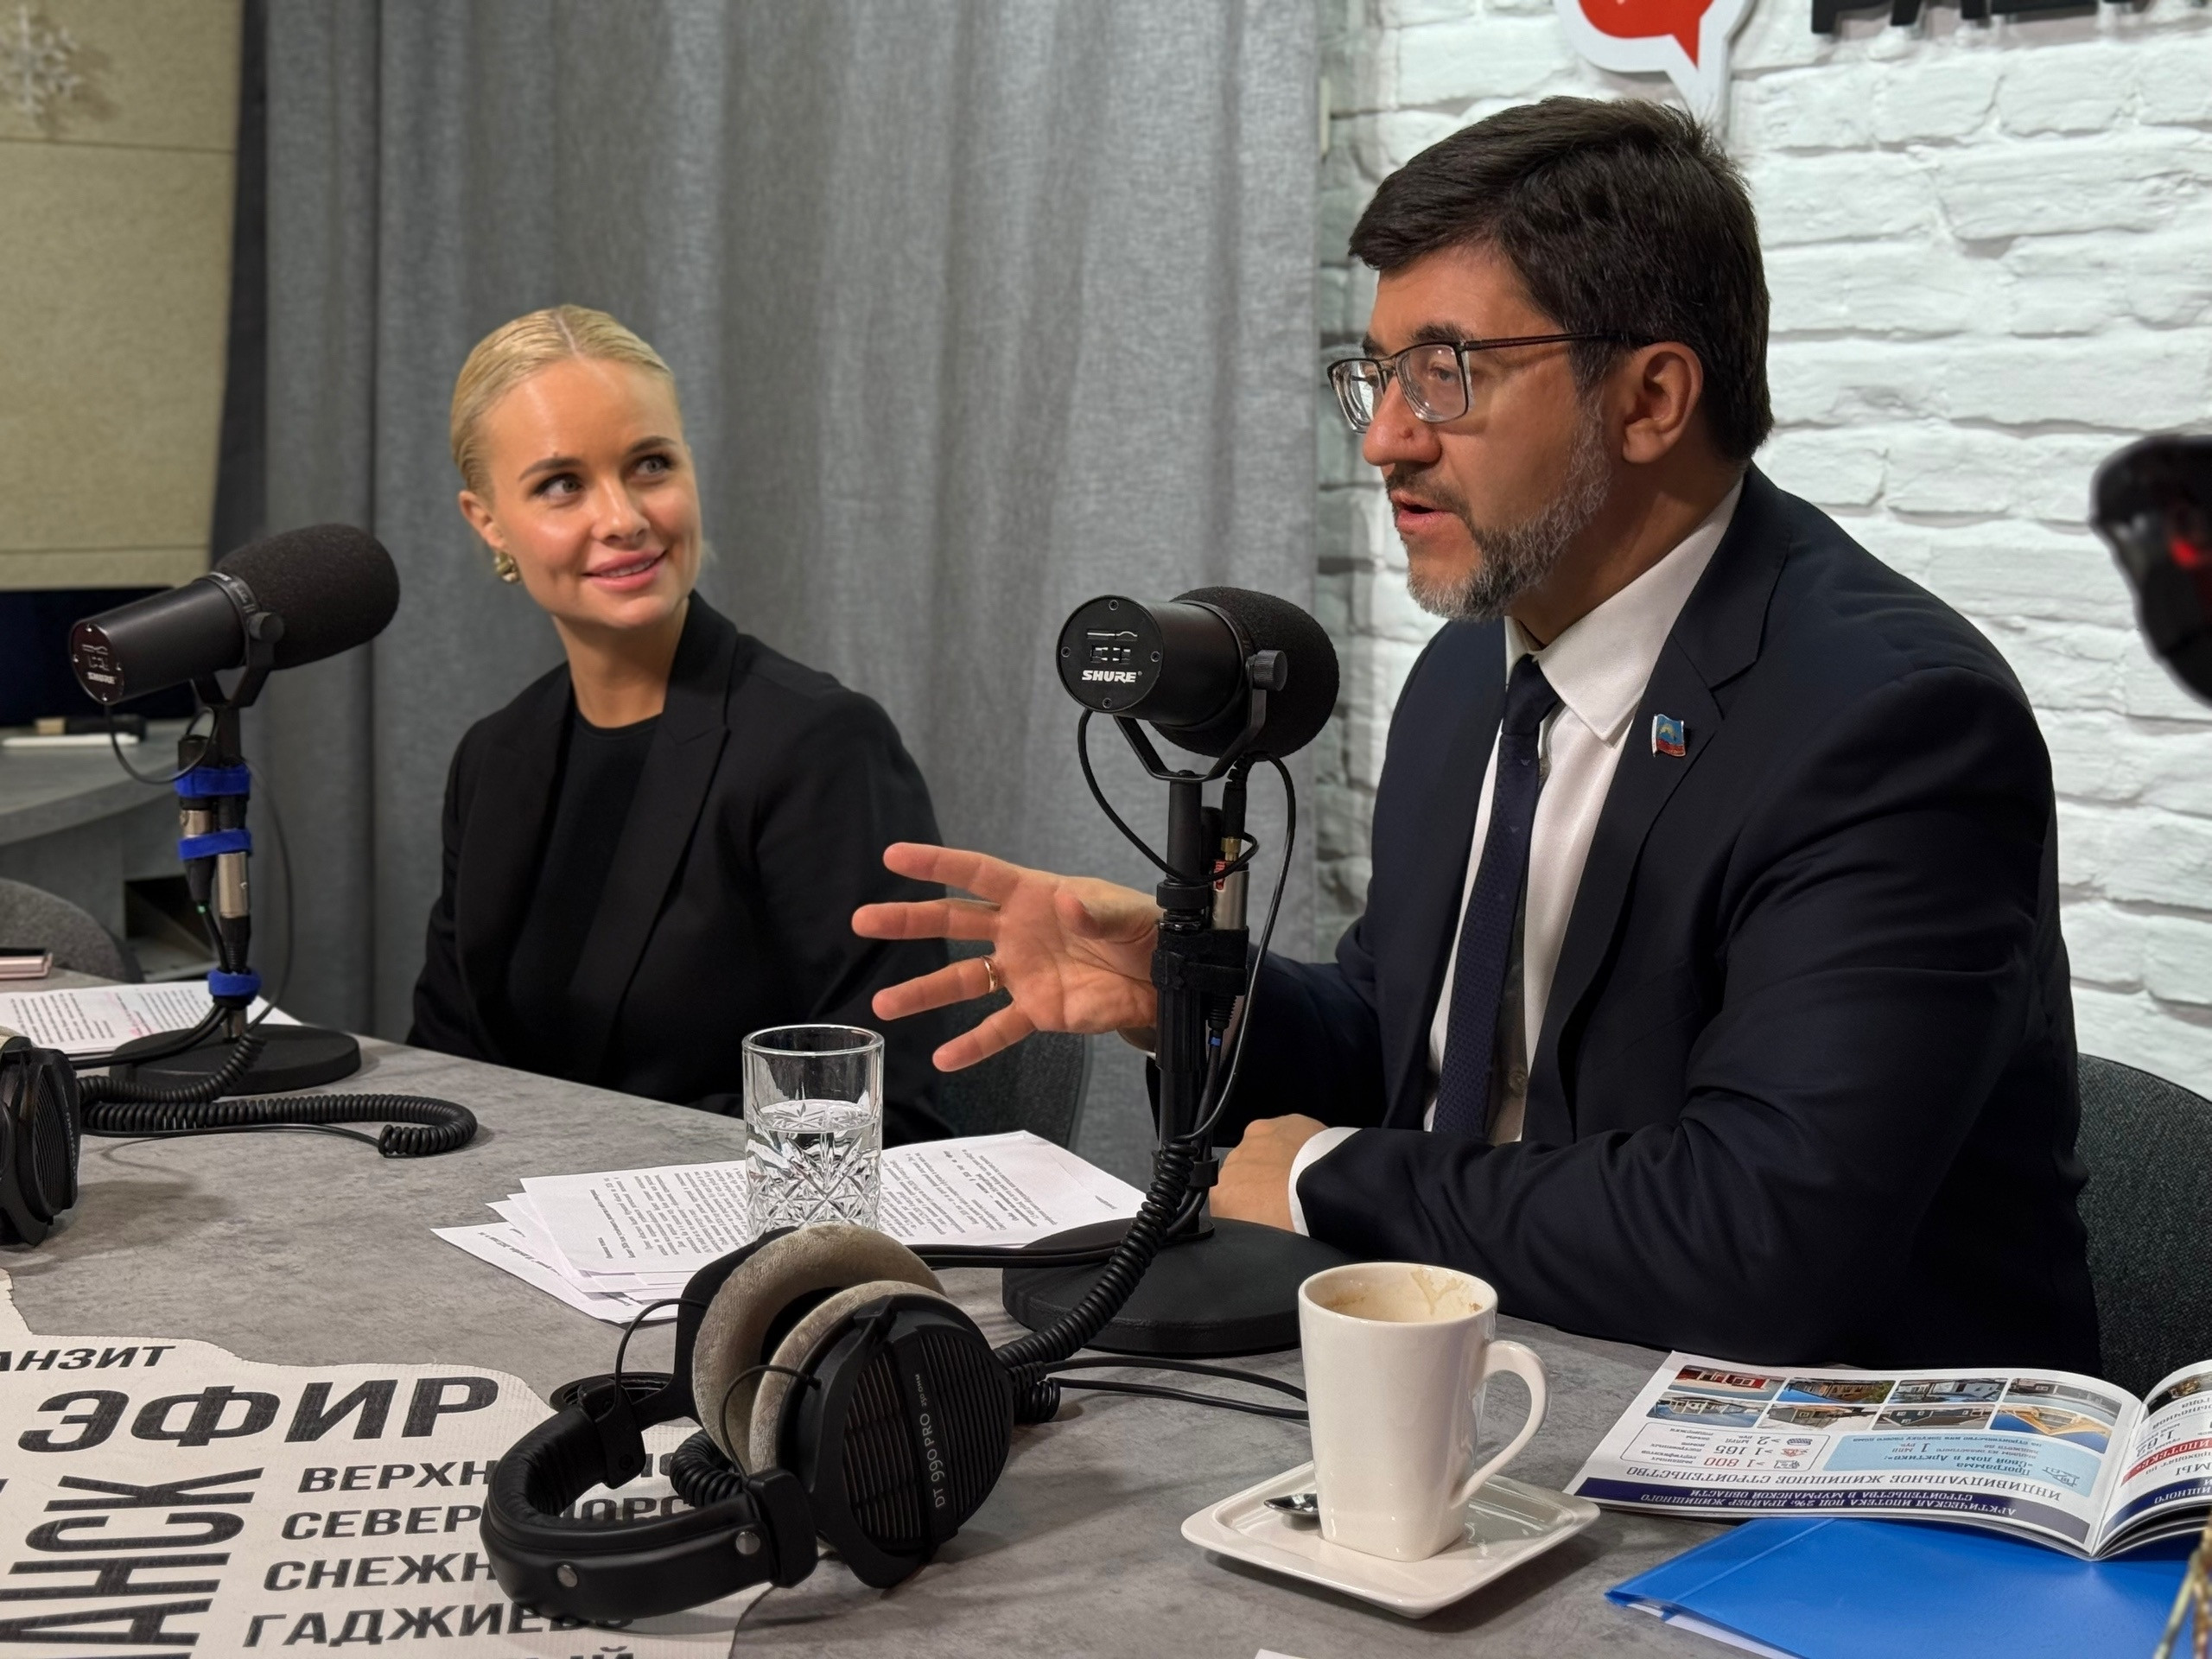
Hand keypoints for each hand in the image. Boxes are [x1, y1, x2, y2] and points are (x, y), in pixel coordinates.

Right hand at [854, 843, 1160, 1069]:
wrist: (1164, 976)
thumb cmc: (1141, 931)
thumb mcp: (1125, 913)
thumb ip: (1095, 911)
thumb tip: (1069, 906)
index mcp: (1033, 894)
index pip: (976, 874)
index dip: (936, 863)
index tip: (895, 857)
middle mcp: (1017, 931)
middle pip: (953, 921)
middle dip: (908, 921)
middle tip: (865, 921)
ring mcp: (1023, 972)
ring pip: (963, 980)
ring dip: (924, 991)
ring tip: (884, 1005)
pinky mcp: (1038, 1010)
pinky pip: (998, 1028)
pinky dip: (973, 1045)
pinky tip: (944, 1058)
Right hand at [1212, 1115, 1329, 1231]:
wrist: (1333, 1190)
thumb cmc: (1299, 1221)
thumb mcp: (1265, 1242)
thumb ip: (1249, 1229)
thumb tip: (1255, 1227)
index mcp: (1222, 1194)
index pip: (1226, 1203)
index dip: (1246, 1211)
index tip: (1265, 1216)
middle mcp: (1233, 1162)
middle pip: (1242, 1175)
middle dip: (1259, 1184)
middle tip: (1286, 1201)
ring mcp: (1259, 1138)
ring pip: (1262, 1151)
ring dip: (1275, 1162)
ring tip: (1300, 1180)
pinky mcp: (1285, 1122)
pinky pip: (1286, 1135)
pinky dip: (1294, 1145)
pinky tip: (1310, 1160)